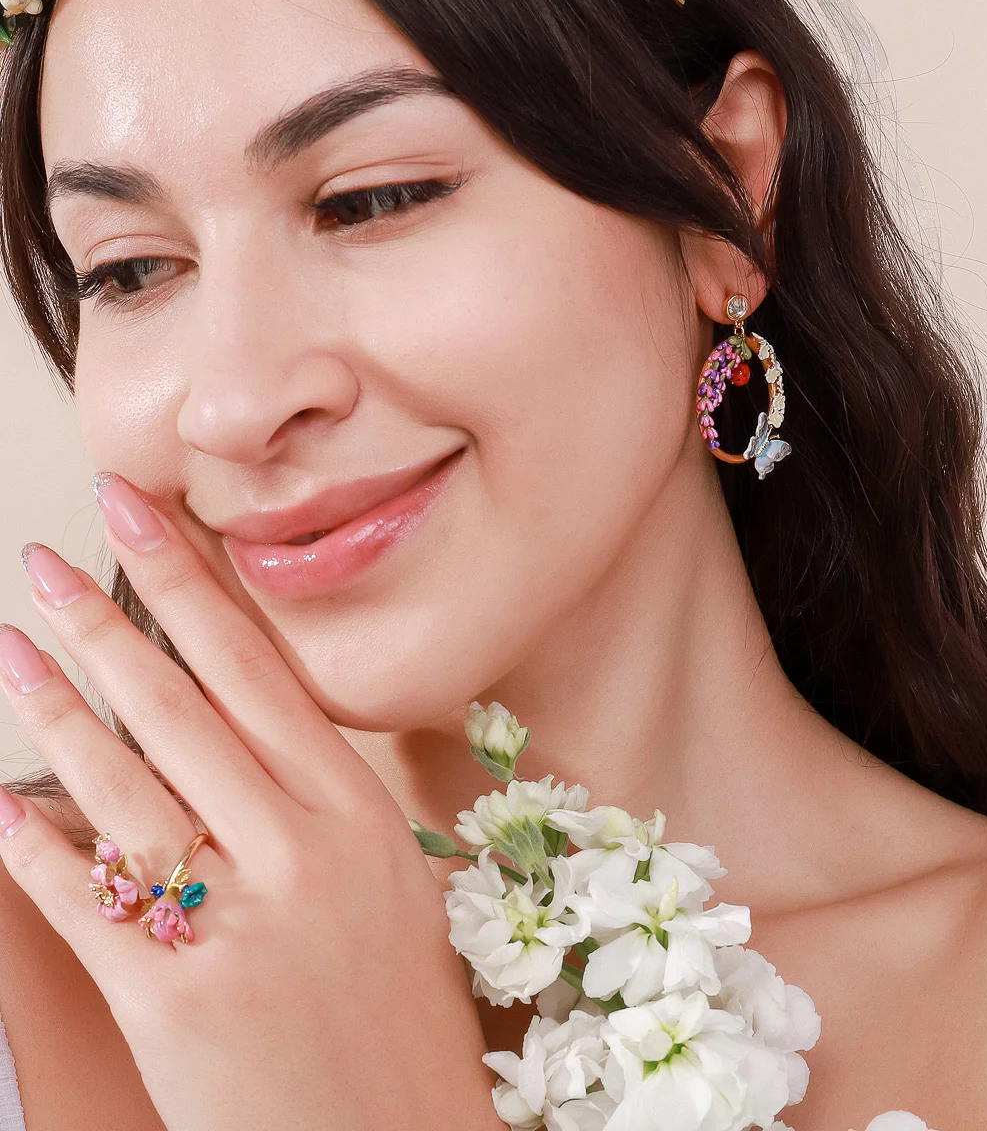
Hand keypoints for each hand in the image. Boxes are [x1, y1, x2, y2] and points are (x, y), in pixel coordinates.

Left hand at [0, 472, 499, 1129]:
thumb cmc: (404, 1012)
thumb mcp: (396, 886)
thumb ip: (325, 806)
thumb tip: (241, 736)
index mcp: (362, 815)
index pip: (263, 673)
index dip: (196, 588)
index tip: (150, 517)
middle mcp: (305, 852)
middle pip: (185, 711)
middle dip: (107, 622)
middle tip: (47, 561)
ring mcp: (241, 924)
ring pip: (125, 788)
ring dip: (55, 708)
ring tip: (9, 646)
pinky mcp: (177, 1000)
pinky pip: (87, 902)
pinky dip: (34, 847)